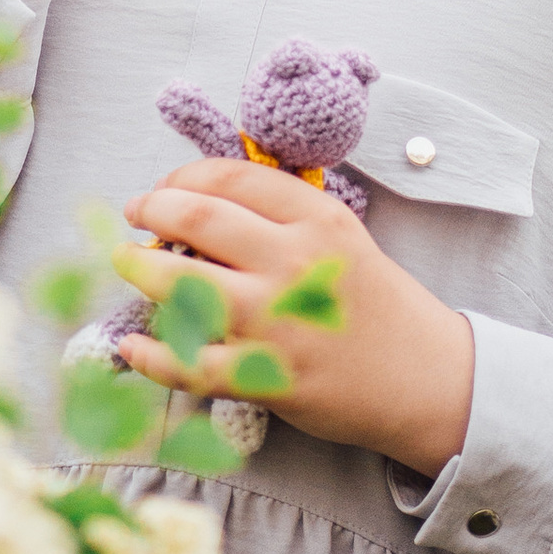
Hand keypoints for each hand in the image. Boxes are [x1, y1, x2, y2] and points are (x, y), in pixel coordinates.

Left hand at [113, 159, 474, 482]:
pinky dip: (150, 356)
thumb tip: (199, 202)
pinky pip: (188, 364)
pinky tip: (131, 347)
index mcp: (316, 220)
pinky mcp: (267, 376)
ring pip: (182, 285)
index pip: (230, 178)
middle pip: (196, 218)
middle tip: (135, 215)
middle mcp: (294, 263)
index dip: (182, 177)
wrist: (425, 377)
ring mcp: (277, 321)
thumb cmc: (375, 303)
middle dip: (151, 210)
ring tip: (127, 264)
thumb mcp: (341, 238)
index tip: (165, 187)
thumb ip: (281, 217)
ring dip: (139, 271)